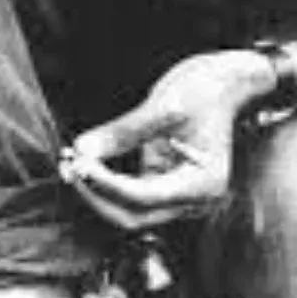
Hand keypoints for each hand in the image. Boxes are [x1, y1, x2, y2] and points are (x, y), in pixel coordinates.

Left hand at [65, 51, 275, 230]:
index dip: (106, 183)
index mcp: (203, 184)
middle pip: (133, 216)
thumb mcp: (164, 106)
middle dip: (97, 196)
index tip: (78, 162)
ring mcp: (178, 194)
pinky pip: (128, 194)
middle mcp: (194, 199)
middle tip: (68, 167)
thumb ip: (123, 132)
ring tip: (69, 162)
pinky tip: (82, 161)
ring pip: (128, 210)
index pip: (143, 197)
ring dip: (96, 192)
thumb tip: (81, 150)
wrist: (228, 81)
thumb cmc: (206, 88)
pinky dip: (105, 181)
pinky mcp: (163, 183)